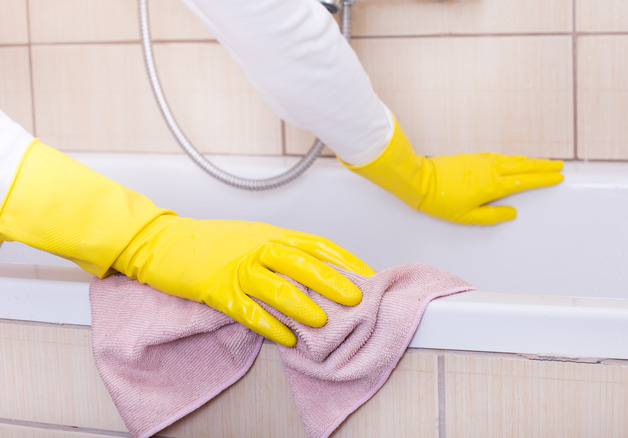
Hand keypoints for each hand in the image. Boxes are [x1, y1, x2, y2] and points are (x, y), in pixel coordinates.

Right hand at [0, 141, 371, 346]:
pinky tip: (284, 337)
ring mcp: (237, 268)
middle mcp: (258, 247)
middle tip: (355, 298)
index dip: (343, 259)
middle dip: (331, 281)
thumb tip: (315, 273)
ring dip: (302, 305)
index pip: (315, 244)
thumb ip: (281, 252)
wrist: (162, 242)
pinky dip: (268, 324)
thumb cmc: (209, 242)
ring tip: (323, 321)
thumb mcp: (251, 237)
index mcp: (270, 234)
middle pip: (302, 263)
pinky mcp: (216, 288)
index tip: (366, 274)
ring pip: (277, 286)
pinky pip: (247, 309)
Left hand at [418, 152, 562, 224]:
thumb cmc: (442, 202)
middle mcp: (490, 170)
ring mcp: (482, 162)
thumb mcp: (467, 218)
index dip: (543, 179)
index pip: (525, 181)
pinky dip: (513, 158)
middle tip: (559, 166)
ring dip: (530, 161)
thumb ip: (492, 216)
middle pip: (524, 166)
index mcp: (492, 186)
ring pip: (512, 160)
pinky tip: (517, 160)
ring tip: (544, 162)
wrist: (422, 181)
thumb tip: (512, 213)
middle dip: (543, 166)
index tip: (558, 177)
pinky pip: (500, 157)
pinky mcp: (474, 157)